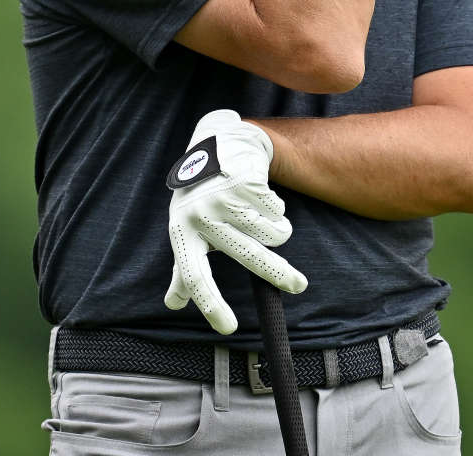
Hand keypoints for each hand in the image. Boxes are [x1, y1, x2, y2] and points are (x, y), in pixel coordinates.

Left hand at [163, 109, 308, 333]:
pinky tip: (260, 195)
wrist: (216, 143)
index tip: (228, 329)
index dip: (210, 304)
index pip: (194, 275)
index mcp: (182, 232)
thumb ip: (182, 269)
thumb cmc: (199, 196)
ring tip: (264, 218)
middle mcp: (201, 216)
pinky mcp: (245, 181)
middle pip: (247, 255)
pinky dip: (277, 209)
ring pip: (270, 232)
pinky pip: (277, 211)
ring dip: (278, 230)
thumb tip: (173, 304)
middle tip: (298, 286)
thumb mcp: (185, 228)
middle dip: (278, 274)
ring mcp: (224, 197)